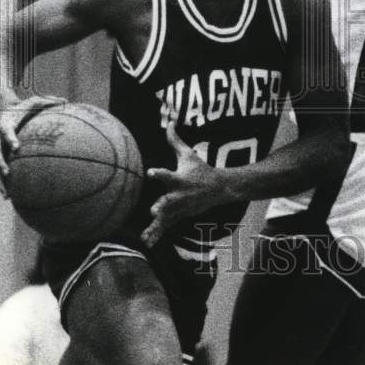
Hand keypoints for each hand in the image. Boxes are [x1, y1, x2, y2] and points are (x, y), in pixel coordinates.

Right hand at [0, 95, 65, 196]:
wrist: (6, 111)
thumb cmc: (25, 107)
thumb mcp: (35, 101)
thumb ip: (49, 101)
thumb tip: (67, 101)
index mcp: (6, 124)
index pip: (5, 131)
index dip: (10, 139)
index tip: (16, 147)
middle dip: (0, 163)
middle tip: (7, 172)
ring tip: (6, 194)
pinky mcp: (1, 157)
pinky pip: (0, 171)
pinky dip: (3, 183)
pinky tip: (10, 197)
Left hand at [142, 124, 225, 246]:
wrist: (219, 189)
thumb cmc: (200, 169)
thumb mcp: (189, 155)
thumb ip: (175, 141)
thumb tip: (169, 123)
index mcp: (180, 179)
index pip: (168, 175)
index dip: (159, 174)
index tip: (150, 172)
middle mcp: (179, 195)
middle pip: (169, 201)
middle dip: (162, 206)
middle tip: (154, 209)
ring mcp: (179, 208)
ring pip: (166, 218)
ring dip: (157, 225)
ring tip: (146, 235)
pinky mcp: (179, 216)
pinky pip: (166, 226)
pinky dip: (157, 234)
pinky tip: (147, 242)